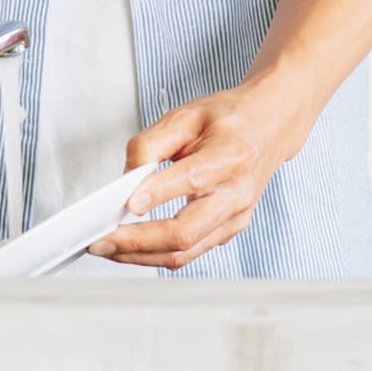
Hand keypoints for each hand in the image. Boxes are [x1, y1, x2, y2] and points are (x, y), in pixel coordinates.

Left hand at [99, 82, 306, 269]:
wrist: (270, 128)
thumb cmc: (229, 120)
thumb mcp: (187, 115)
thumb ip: (152, 143)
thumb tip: (125, 179)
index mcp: (230, 156)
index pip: (191, 180)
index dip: (157, 194)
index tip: (125, 203)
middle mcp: (236, 193)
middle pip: (185, 232)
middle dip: (137, 242)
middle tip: (101, 241)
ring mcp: (235, 217)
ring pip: (185, 252)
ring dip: (140, 255)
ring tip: (108, 248)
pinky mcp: (230, 230)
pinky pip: (191, 252)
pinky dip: (157, 254)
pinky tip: (133, 248)